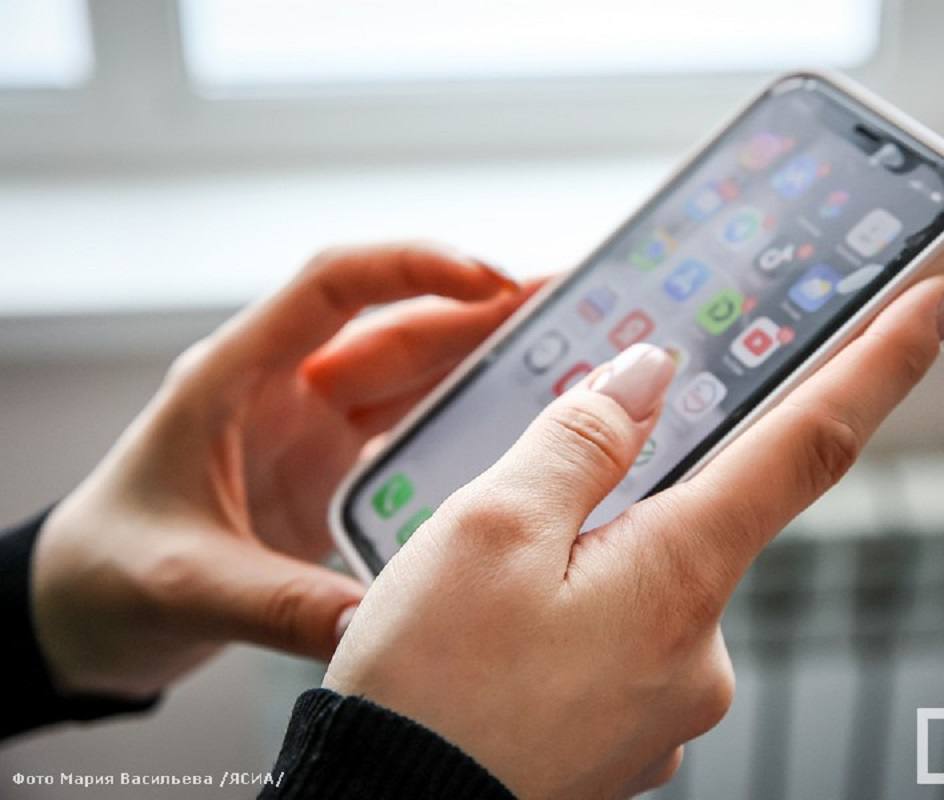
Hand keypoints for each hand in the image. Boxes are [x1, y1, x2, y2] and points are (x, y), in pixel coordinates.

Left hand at [33, 243, 536, 697]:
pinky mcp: (333, 469)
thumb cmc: (107, 574)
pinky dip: (469, 416)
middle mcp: (283, 390)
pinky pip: (413, 428)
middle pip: (396, 328)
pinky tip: (527, 423)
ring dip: (488, 357)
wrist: (83, 607)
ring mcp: (312, 429)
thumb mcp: (188, 586)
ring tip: (574, 347)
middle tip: (574, 307)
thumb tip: (382, 626)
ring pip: (414, 374)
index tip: (488, 280)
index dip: (411, 268)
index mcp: (236, 380)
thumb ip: (282, 604)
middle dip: (483, 311)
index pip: (331, 287)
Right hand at [327, 262, 943, 797]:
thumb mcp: (488, 529)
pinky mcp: (631, 731)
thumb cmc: (428, 694)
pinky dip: (580, 614)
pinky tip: (507, 637)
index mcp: (679, 577)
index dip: (887, 358)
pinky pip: (623, 638)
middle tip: (538, 512)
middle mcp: (700, 646)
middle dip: (635, 491)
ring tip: (488, 592)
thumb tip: (651, 376)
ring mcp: (669, 701)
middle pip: (706, 513)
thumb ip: (584, 439)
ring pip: (650, 580)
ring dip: (588, 560)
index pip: (813, 442)